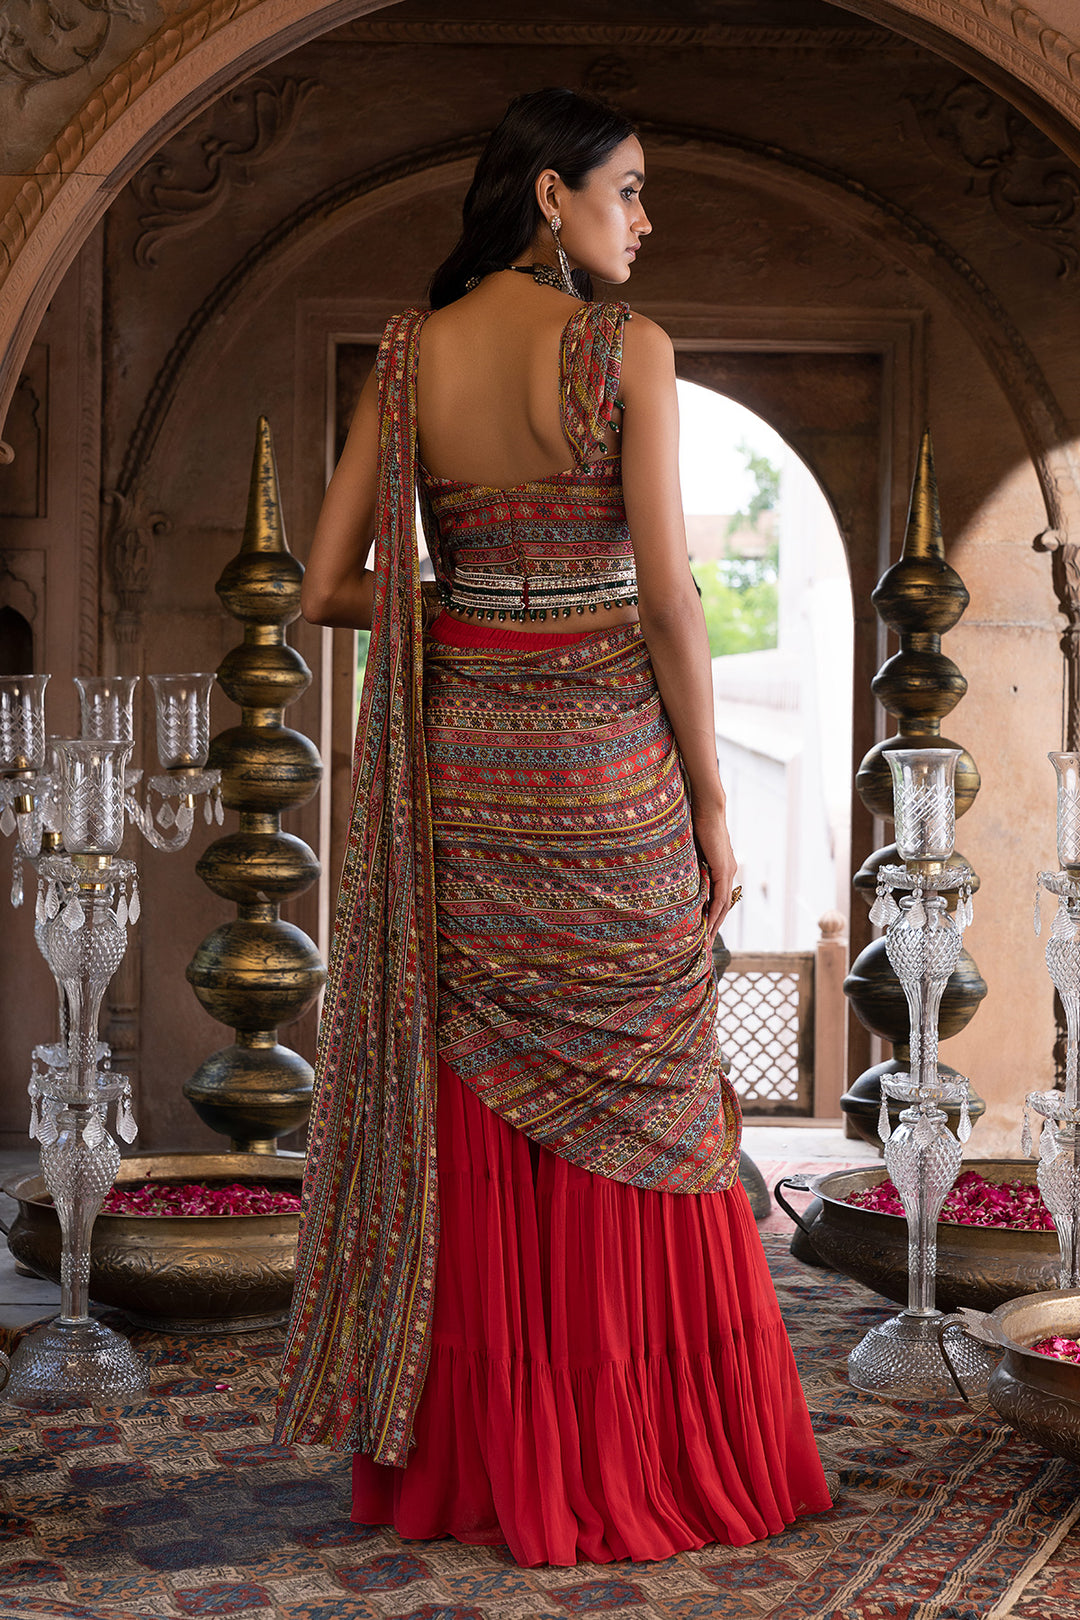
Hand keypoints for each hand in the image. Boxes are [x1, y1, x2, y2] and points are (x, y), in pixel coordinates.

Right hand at [693, 803, 738, 944]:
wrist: (708, 809)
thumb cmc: (696, 824)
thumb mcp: (691, 851)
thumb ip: (689, 864)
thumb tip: (675, 874)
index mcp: (722, 868)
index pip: (718, 897)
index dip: (712, 915)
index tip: (702, 929)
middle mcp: (728, 872)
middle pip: (723, 906)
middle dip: (714, 926)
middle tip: (703, 943)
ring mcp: (728, 872)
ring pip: (723, 905)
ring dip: (714, 924)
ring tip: (704, 940)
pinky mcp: (724, 870)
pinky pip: (719, 897)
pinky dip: (714, 912)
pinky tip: (707, 924)